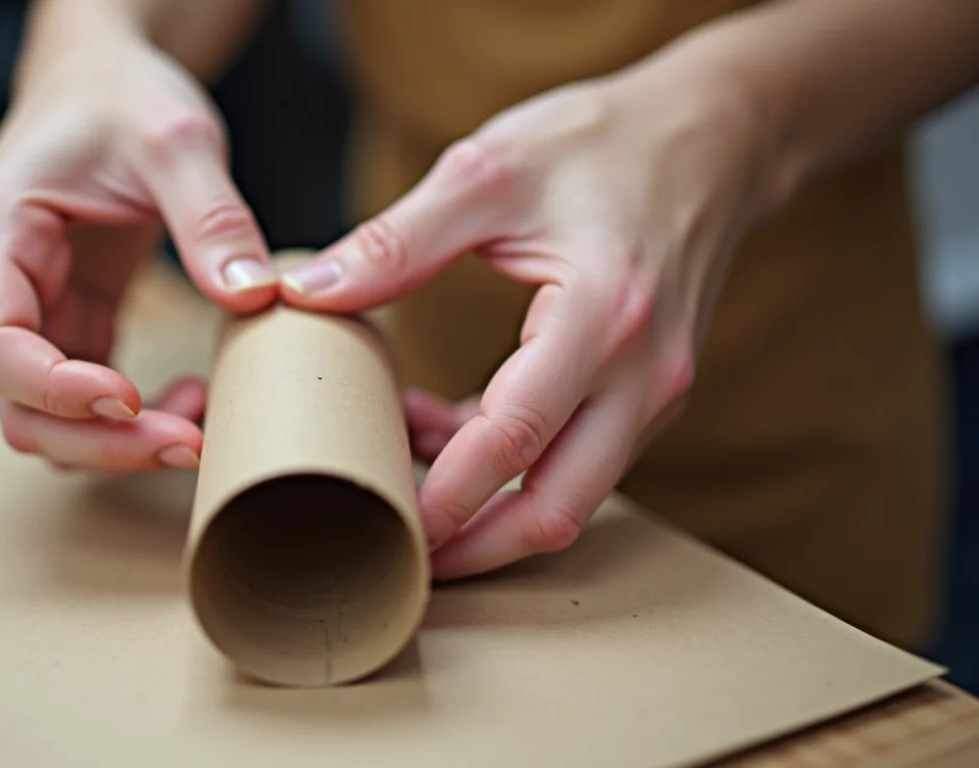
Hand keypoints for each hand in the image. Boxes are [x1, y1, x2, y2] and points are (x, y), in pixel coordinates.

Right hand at [0, 32, 276, 471]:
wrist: (104, 78)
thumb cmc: (122, 95)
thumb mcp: (177, 140)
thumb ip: (211, 217)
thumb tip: (252, 299)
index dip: (53, 391)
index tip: (127, 400)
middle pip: (17, 403)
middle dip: (97, 441)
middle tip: (187, 443)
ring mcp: (28, 308)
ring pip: (46, 416)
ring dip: (116, 441)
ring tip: (197, 426)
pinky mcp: (69, 320)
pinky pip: (86, 397)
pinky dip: (132, 418)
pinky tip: (189, 400)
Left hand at [283, 69, 778, 578]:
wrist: (712, 134)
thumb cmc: (601, 142)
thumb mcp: (489, 172)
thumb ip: (397, 241)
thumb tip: (307, 294)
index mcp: (603, 316)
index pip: (514, 441)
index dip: (443, 499)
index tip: (374, 522)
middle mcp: (644, 374)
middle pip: (557, 509)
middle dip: (471, 549)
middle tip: (390, 552)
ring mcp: (657, 392)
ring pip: (572, 497)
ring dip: (486, 507)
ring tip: (399, 470)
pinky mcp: (650, 394)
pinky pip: (580, 460)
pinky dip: (512, 469)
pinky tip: (442, 429)